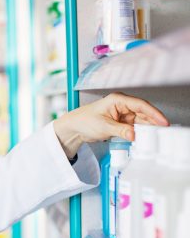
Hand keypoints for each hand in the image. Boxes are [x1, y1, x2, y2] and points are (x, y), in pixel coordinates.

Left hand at [53, 92, 168, 158]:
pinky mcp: (121, 122)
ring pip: (140, 120)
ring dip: (147, 128)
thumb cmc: (83, 121)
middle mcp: (122, 105)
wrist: (74, 128)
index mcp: (117, 100)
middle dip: (153, 122)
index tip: (163, 121)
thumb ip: (120, 130)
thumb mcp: (103, 127)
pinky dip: (140, 131)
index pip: (140, 105)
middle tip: (163, 131)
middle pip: (143, 112)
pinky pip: (134, 126)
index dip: (154, 113)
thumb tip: (134, 134)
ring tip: (155, 136)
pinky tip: (145, 137)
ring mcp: (122, 113)